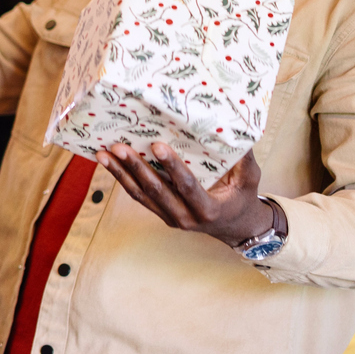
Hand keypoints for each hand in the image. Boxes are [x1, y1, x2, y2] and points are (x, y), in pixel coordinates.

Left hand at [98, 144, 273, 248]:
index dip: (171, 166)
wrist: (236, 227)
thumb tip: (236, 127)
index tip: (157, 145)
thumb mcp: (250, 178)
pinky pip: (139, 197)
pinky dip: (123, 180)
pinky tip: (110, 163)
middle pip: (156, 191)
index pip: (187, 185)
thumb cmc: (243, 198)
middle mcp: (185, 217)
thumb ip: (244, 157)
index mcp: (208, 209)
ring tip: (104, 153)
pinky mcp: (161, 214)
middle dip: (136, 167)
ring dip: (121, 174)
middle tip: (119, 147)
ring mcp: (170, 217)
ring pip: (141, 195)